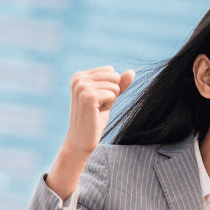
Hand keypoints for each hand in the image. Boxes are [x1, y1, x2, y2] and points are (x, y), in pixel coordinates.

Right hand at [46, 66, 134, 199]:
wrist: (81, 139)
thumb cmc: (94, 118)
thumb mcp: (108, 97)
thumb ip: (119, 84)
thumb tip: (132, 71)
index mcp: (79, 76)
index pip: (110, 71)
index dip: (110, 88)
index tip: (98, 100)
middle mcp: (78, 79)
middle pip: (114, 76)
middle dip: (111, 93)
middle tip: (98, 106)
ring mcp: (82, 87)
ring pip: (114, 85)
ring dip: (110, 100)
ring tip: (96, 109)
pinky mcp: (88, 96)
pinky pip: (113, 94)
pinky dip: (109, 105)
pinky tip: (97, 112)